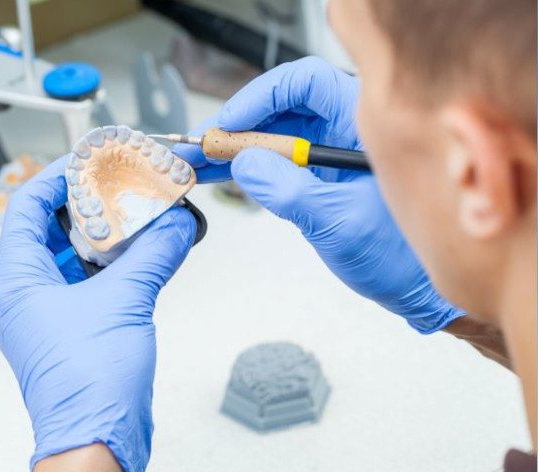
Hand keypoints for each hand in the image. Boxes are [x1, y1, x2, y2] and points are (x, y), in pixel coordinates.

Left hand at [0, 157, 196, 470]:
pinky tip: (144, 252)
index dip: (56, 177)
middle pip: (51, 228)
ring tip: (135, 213)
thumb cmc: (87, 386)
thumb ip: (154, 254)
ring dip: (105, 235)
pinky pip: (90, 282)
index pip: (27, 207)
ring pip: (73, 256)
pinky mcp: (74, 328)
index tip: (87, 161)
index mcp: (18, 281)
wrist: (98, 437)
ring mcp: (50, 313)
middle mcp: (28, 294)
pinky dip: (115, 265)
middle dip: (88, 205)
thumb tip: (176, 224)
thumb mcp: (125, 302)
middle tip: (119, 184)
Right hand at [175, 57, 462, 332]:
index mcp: (363, 124)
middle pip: (279, 107)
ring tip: (195, 161)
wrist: (413, 288)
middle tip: (199, 146)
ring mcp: (326, 153)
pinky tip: (215, 173)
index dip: (262, 97)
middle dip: (235, 126)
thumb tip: (244, 164)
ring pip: (271, 134)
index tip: (230, 123)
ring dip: (232, 147)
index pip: (306, 83)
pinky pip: (273, 161)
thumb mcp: (340, 222)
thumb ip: (290, 191)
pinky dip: (243, 167)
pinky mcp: (314, 176)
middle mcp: (343, 129)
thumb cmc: (399, 255)